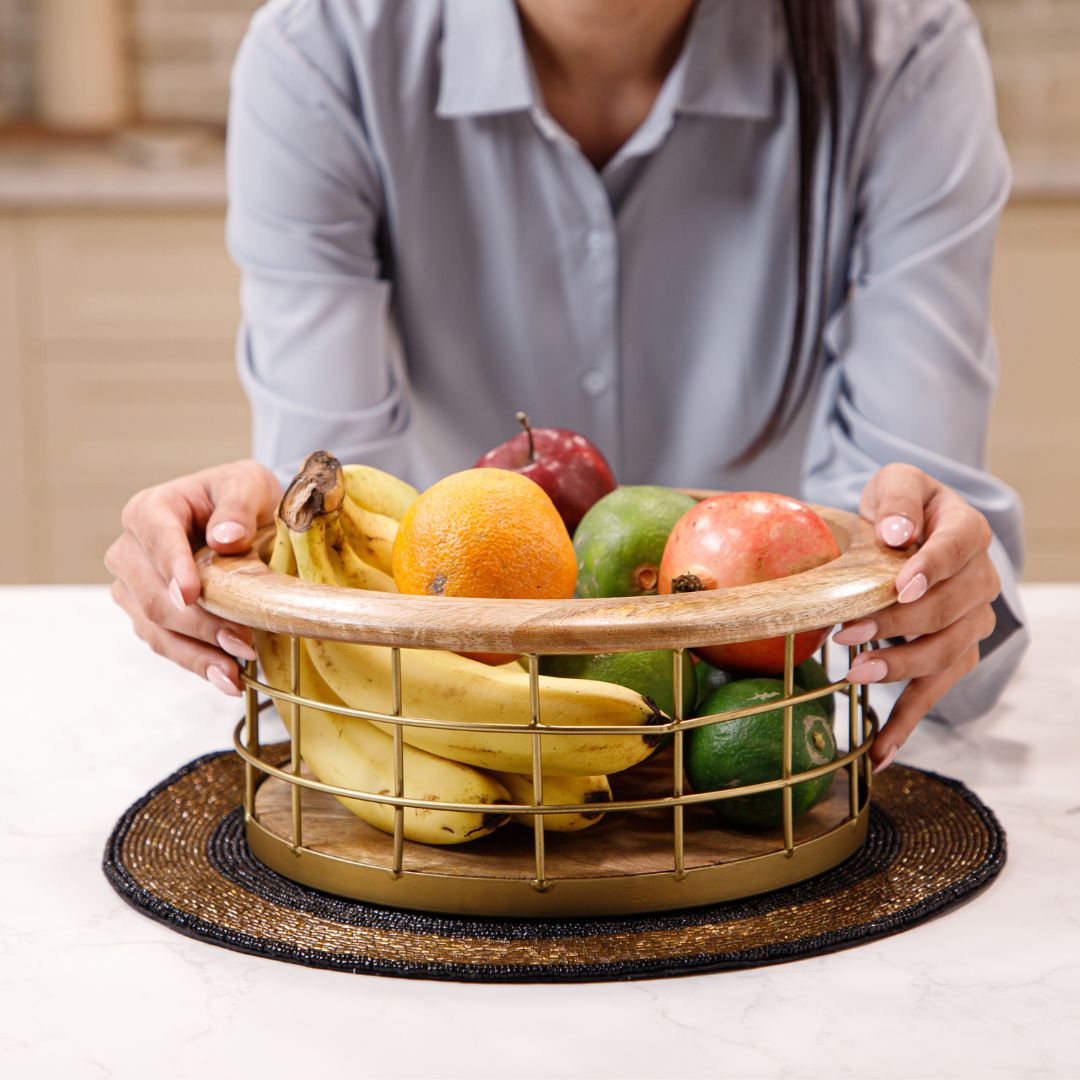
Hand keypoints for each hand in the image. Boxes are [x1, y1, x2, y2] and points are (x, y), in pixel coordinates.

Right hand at [104, 460, 280, 694]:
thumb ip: (238, 507)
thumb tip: (225, 538)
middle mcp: (131, 550)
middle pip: (153, 594)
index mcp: (150, 510)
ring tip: (234, 672)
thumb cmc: (241, 496)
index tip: (191, 594)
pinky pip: (166, 645)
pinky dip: (196, 663)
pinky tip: (226, 678)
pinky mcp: (149, 617)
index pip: (155, 539)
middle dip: (198, 622)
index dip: (173, 568)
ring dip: (197, 653)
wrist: (244, 518)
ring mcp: (135, 587)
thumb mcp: (248, 486)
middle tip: (242, 641)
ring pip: (155, 627)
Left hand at [834, 464, 999, 770]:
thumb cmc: (899, 507)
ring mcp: (969, 623)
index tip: (900, 585)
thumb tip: (898, 535)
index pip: (957, 551)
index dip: (932, 569)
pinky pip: (933, 693)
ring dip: (899, 669)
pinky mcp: (951, 655)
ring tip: (855, 675)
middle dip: (897, 625)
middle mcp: (979, 581)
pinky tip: (878, 753)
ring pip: (945, 655)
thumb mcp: (896, 484)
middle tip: (845, 632)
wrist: (908, 530)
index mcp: (967, 532)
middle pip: (948, 611)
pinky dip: (904, 724)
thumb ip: (898, 501)